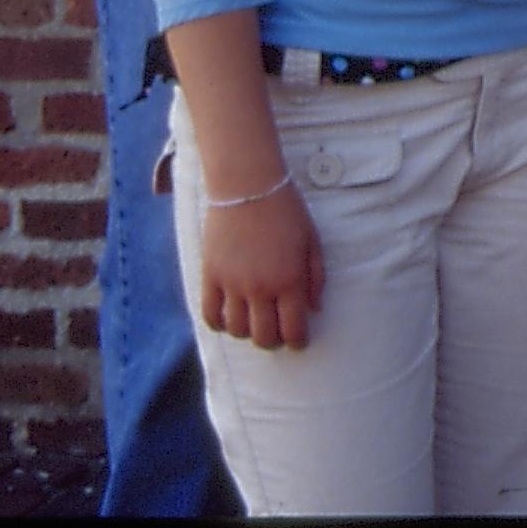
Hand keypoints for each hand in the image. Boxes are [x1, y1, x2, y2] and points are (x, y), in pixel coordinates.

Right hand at [197, 182, 323, 349]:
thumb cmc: (287, 211)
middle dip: (274, 341)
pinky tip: (229, 317)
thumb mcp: (312, 240)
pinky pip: (210, 315)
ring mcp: (232, 284)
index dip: (298, 342)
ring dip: (247, 332)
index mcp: (289, 280)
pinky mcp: (210, 276)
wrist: (248, 186)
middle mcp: (260, 288)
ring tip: (254, 321)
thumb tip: (314, 309)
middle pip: (264, 338)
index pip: (293, 330)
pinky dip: (219, 323)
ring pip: (236, 331)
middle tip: (277, 333)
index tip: (299, 341)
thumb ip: (316, 277)